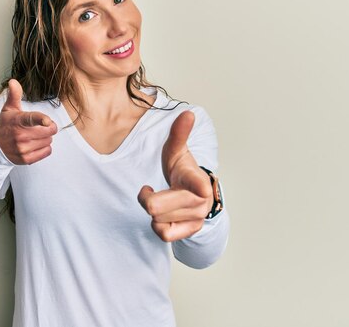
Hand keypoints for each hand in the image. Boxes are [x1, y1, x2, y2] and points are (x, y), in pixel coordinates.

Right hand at [0, 79, 57, 164]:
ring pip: (49, 141)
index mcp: (18, 121)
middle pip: (48, 131)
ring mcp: (23, 149)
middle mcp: (20, 136)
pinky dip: (45, 148)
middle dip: (48, 128)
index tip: (48, 122)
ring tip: (35, 136)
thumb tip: (13, 81)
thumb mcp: (8, 109)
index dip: (42, 120)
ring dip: (45, 138)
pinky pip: (47, 151)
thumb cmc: (6, 126)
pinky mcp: (27, 159)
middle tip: (41, 126)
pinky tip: (36, 144)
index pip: (31, 119)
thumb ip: (14, 95)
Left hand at [137, 111, 212, 241]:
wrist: (193, 194)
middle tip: (148, 190)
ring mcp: (196, 218)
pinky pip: (164, 235)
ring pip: (158, 221)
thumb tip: (187, 113)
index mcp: (197, 179)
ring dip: (151, 211)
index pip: (198, 183)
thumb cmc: (182, 170)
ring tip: (156, 199)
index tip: (202, 189)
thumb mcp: (176, 151)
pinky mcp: (190, 231)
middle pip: (157, 207)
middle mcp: (200, 201)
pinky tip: (159, 216)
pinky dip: (156, 226)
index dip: (198, 187)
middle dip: (146, 199)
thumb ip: (179, 133)